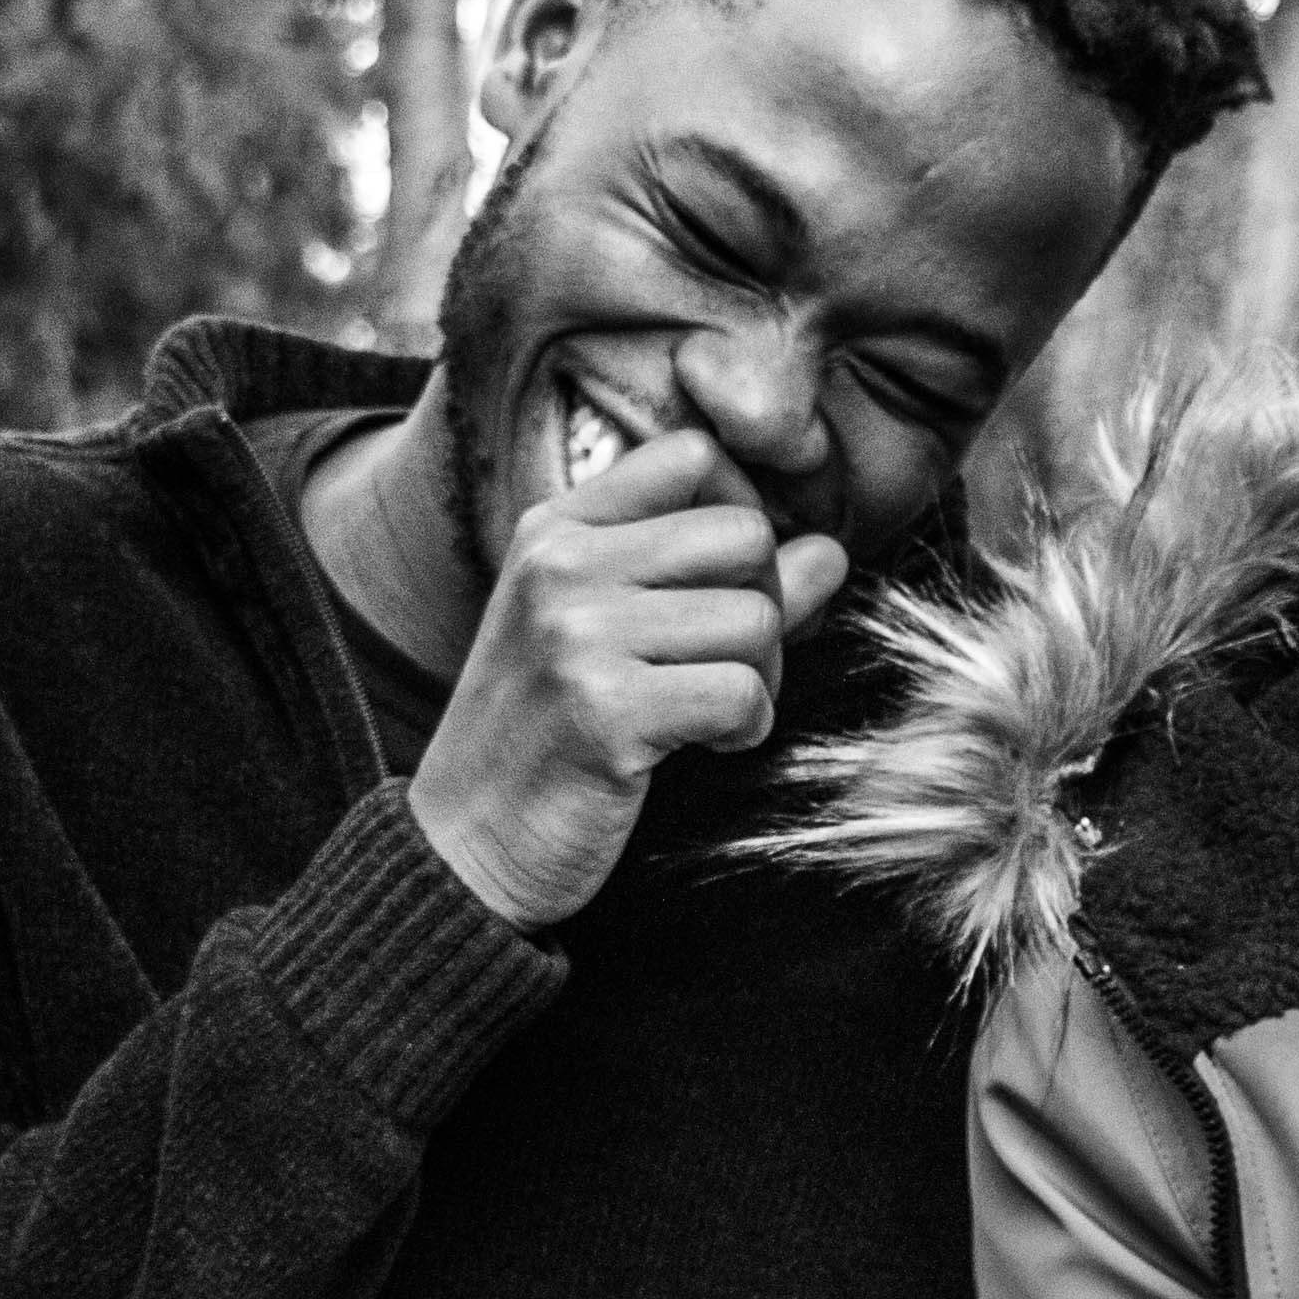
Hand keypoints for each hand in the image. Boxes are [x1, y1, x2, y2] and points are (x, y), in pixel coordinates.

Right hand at [405, 424, 845, 928]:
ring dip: (757, 679)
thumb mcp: (613, 633)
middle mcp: (563, 566)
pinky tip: (699, 746)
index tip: (729, 582)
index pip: (691, 456)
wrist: (466, 843)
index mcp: (556, 530)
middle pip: (744, 535)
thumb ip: (718, 583)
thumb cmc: (550, 734)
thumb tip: (832, 550)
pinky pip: (742, 692)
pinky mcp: (606, 710)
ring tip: (702, 715)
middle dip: (763, 606)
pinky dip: (744, 728)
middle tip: (724, 667)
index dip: (742, 514)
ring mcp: (579, 634)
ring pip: (754, 617)